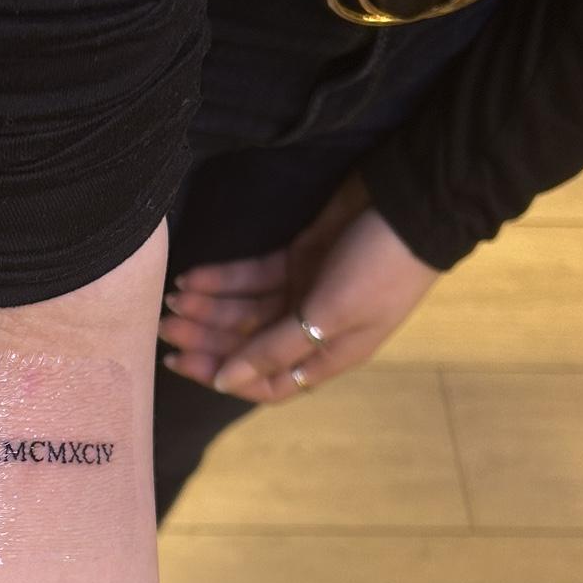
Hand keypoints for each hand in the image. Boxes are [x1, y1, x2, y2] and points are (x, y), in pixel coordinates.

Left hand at [159, 173, 438, 401]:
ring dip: (208, 307)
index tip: (182, 364)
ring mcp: (306, 291)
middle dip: (205, 339)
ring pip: (244, 309)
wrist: (418, 198)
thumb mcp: (330, 315)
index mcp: (329, 355)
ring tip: (172, 300)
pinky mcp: (299, 257)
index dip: (223, 378)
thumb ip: (276, 349)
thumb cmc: (383, 266)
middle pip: (247, 345)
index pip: (266, 383)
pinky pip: (251, 276)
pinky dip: (222, 278)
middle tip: (163, 328)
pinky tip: (192, 278)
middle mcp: (313, 329)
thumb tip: (226, 384)